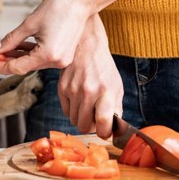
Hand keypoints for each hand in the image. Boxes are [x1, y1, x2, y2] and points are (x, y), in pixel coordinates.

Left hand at [0, 0, 91, 75]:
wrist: (80, 2)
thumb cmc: (58, 8)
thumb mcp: (29, 24)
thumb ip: (10, 40)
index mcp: (48, 55)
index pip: (18, 67)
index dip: (1, 65)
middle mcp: (56, 61)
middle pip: (25, 67)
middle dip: (7, 61)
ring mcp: (61, 60)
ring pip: (33, 63)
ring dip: (17, 57)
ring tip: (2, 51)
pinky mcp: (63, 55)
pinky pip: (42, 58)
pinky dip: (29, 54)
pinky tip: (17, 49)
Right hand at [58, 15, 122, 137]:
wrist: (86, 46)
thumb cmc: (103, 67)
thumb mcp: (116, 86)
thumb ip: (116, 108)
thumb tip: (113, 129)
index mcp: (106, 92)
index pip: (103, 122)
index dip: (104, 133)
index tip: (106, 131)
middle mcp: (88, 92)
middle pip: (84, 126)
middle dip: (91, 127)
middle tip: (96, 119)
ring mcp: (73, 90)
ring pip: (74, 121)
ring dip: (82, 118)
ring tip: (88, 107)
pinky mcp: (62, 88)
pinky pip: (66, 111)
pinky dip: (73, 110)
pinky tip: (79, 100)